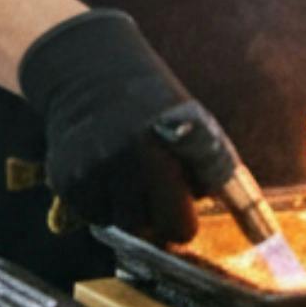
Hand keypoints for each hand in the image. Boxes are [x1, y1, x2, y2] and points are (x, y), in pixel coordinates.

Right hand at [18, 9, 236, 243]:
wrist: (94, 76)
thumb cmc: (156, 107)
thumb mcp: (194, 127)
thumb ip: (208, 169)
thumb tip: (240, 219)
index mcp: (163, 151)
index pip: (178, 223)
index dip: (183, 226)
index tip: (186, 222)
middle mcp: (124, 163)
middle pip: (146, 231)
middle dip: (157, 224)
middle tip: (160, 208)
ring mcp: (91, 171)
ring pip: (117, 226)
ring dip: (128, 213)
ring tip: (133, 183)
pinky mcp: (65, 178)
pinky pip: (90, 214)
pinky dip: (101, 204)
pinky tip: (107, 176)